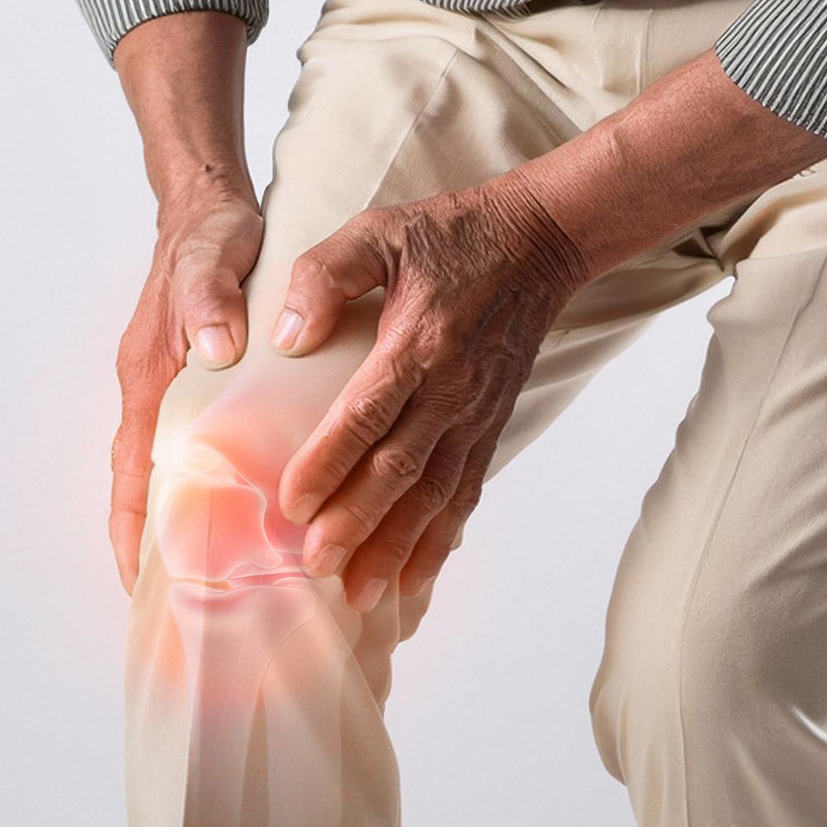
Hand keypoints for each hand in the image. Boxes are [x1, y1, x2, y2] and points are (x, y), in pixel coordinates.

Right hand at [109, 187, 263, 594]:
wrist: (212, 207)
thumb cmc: (208, 236)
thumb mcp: (209, 258)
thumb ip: (207, 298)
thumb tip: (214, 350)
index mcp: (149, 379)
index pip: (132, 471)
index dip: (134, 529)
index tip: (140, 584)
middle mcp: (160, 397)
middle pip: (153, 489)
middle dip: (165, 547)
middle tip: (194, 608)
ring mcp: (184, 397)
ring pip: (184, 476)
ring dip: (199, 524)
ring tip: (237, 582)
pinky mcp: (213, 391)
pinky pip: (212, 452)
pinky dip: (227, 488)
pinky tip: (265, 515)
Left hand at [270, 174, 590, 610]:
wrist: (539, 242)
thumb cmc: (450, 234)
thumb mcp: (379, 231)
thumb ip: (326, 274)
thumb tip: (287, 335)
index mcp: (419, 342)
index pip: (367, 415)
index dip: (329, 463)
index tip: (292, 504)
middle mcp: (452, 390)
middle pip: (400, 472)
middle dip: (357, 526)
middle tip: (314, 568)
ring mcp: (476, 415)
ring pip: (434, 497)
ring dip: (397, 550)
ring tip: (360, 594)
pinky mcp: (491, 427)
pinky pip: (465, 496)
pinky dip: (440, 542)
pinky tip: (414, 579)